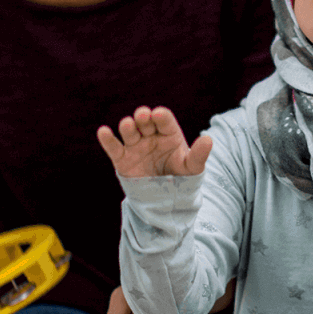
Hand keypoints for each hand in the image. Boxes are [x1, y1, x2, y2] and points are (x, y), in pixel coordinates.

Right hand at [97, 105, 212, 178]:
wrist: (165, 197)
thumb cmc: (182, 176)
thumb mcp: (192, 167)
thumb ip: (199, 154)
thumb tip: (209, 139)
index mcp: (168, 132)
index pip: (164, 119)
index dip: (160, 116)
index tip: (158, 115)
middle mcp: (150, 135)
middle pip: (144, 121)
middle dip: (143, 117)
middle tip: (143, 116)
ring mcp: (135, 145)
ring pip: (129, 131)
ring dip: (128, 126)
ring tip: (128, 125)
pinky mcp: (122, 158)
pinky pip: (113, 147)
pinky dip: (107, 139)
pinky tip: (103, 131)